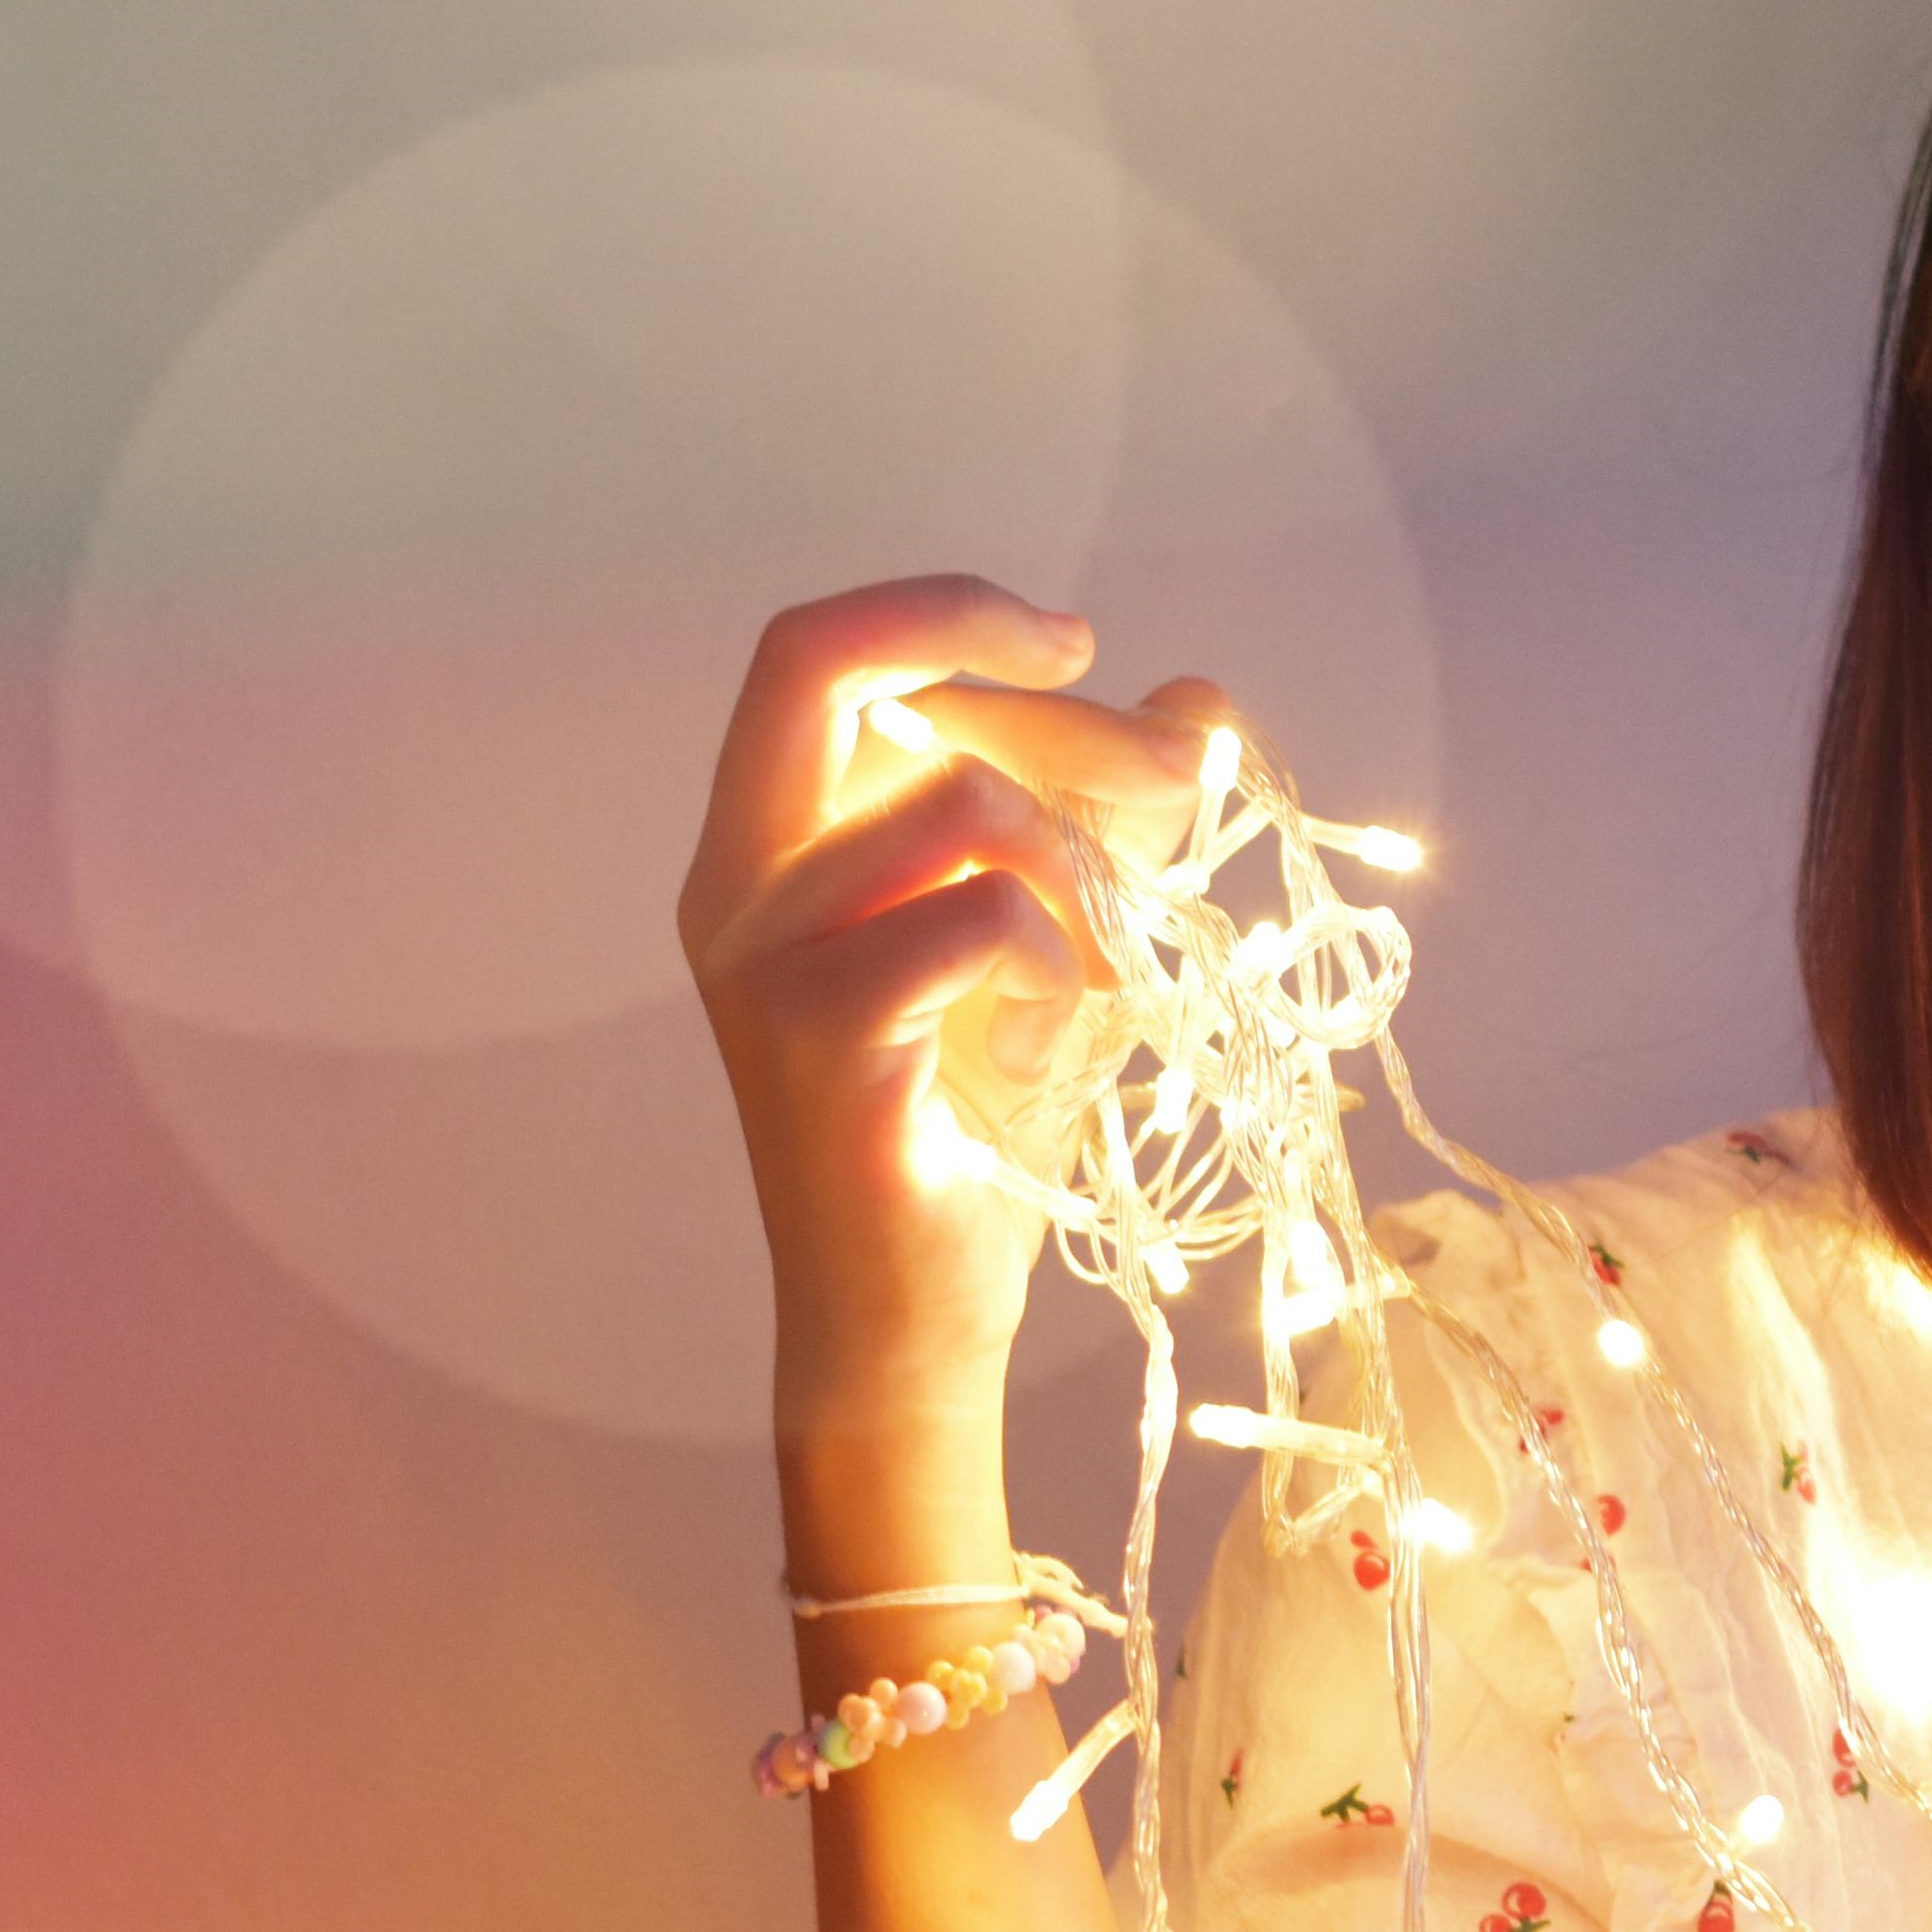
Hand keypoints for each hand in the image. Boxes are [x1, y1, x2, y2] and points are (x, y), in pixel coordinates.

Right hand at [671, 574, 1235, 1447]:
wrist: (920, 1316)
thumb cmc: (982, 1126)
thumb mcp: (1064, 939)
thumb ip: (1115, 816)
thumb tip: (1197, 697)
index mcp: (765, 845)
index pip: (820, 653)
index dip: (952, 615)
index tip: (1079, 650)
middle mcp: (734, 885)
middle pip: (826, 668)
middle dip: (1032, 705)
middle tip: (1168, 792)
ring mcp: (762, 961)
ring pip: (959, 803)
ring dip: (1081, 873)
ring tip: (1098, 974)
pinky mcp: (819, 1041)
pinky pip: (984, 917)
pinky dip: (1063, 961)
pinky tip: (1062, 1033)